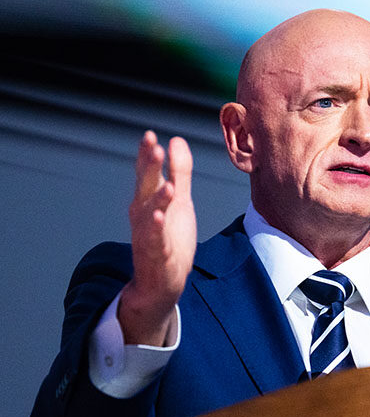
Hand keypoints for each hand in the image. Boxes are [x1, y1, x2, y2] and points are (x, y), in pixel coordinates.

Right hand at [118, 131, 196, 345]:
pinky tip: (159, 219)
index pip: (147, 173)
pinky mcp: (156, 255)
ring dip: (157, 200)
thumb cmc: (170, 237)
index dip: (147, 155)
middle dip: (149, 168)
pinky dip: (155, 231)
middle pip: (145, 187)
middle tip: (153, 147)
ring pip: (150, 214)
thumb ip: (179, 171)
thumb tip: (176, 140)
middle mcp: (143, 214)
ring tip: (168, 185)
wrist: (163, 281)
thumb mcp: (180, 200)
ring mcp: (148, 235)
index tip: (150, 135)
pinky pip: (155, 241)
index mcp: (148, 200)